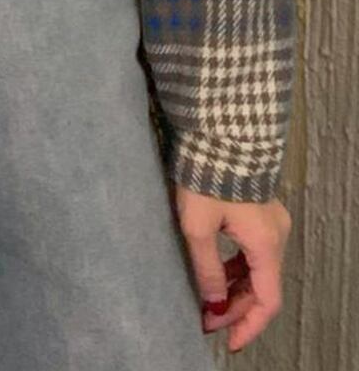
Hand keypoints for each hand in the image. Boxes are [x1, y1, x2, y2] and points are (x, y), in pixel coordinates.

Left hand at [172, 182, 290, 353]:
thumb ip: (206, 268)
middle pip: (263, 287)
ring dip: (235, 288)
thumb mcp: (198, 226)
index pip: (267, 301)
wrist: (218, 132)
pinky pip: (253, 251)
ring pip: (258, 269)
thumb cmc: (205, 177)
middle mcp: (276, 236)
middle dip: (237, 308)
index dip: (248, 325)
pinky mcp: (259, 210)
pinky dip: (237, 267)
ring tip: (208, 301)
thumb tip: (213, 304)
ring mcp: (270, 222)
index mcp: (266, 244)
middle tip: (207, 320)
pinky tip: (216, 272)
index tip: (227, 341)